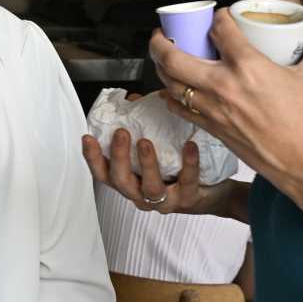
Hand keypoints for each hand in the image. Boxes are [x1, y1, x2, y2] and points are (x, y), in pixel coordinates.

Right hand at [81, 129, 232, 216]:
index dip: (93, 157)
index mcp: (132, 182)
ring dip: (146, 164)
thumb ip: (143, 128)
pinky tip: (189, 145)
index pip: (104, 173)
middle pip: (121, 182)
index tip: (88, 137)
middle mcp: (142, 195)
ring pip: (150, 188)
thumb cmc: (180, 171)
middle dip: (118, 157)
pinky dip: (188, 163)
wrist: (215, 194)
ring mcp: (166, 201)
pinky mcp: (189, 200)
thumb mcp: (157, 150)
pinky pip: (187, 182)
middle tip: (121, 133)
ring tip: (145, 142)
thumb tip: (132, 100)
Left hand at [150, 12, 302, 201]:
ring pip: (171, 84)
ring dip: (161, 67)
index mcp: (248, 68)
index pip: (220, 30)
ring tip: (163, 56)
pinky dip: (172, 95)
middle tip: (163, 32)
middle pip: (173, 58)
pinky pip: (180, 108)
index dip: (218, 17)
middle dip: (160, 41)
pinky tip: (175, 88)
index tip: (221, 16)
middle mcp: (223, 87)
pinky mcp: (213, 129)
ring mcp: (213, 110)